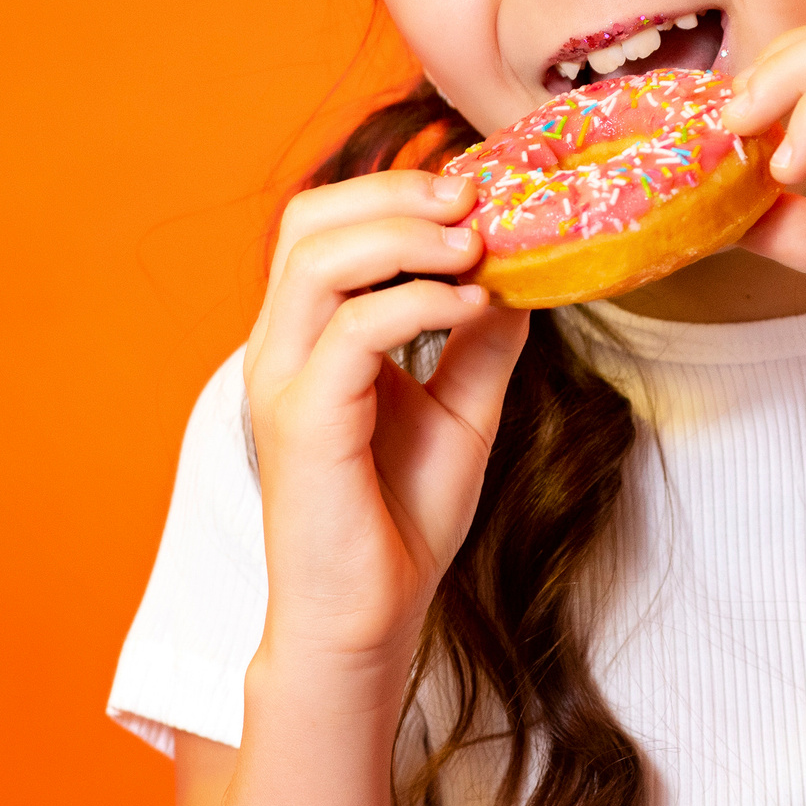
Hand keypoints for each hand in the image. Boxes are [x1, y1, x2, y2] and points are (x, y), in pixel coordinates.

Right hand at [240, 171, 530, 675]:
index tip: (479, 189)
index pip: (328, 222)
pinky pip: (351, 332)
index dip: (398, 188)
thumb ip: (481, 339)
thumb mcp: (462, 407)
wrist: (371, 617)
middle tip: (473, 197)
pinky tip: (471, 305)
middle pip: (308, 219)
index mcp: (308, 333)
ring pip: (317, 260)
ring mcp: (283, 381)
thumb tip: (523, 271)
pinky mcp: (302, 422)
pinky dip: (417, 303)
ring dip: (404, 233)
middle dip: (394, 190)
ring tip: (476, 244)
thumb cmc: (402, 517)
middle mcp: (282, 345)